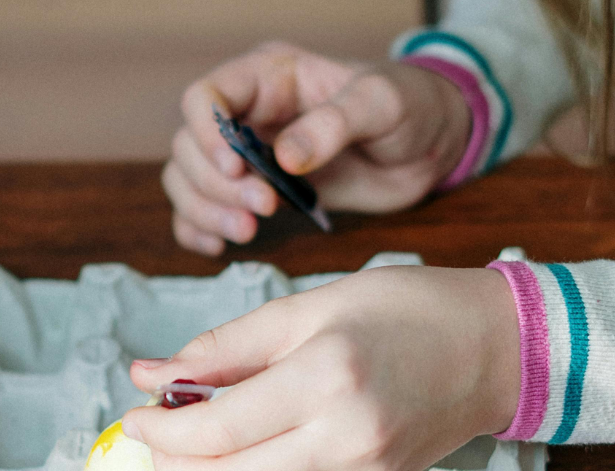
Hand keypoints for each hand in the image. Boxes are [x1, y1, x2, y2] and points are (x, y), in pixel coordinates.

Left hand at [120, 266, 518, 470]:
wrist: (492, 349)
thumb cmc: (401, 311)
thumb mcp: (306, 307)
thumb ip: (222, 348)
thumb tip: (147, 375)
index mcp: (326, 379)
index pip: (217, 431)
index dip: (160, 430)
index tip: (135, 414)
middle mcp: (346, 440)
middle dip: (171, 468)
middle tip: (152, 438)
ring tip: (183, 458)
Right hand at [164, 42, 471, 254]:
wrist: (428, 148)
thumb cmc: (407, 107)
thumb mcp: (381, 103)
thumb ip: (334, 124)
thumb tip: (285, 158)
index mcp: (267, 79)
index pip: (203, 97)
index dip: (208, 136)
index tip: (238, 169)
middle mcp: (245, 115)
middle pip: (189, 148)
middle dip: (216, 185)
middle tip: (265, 209)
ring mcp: (245, 157)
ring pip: (187, 182)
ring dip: (206, 212)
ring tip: (248, 232)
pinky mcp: (251, 195)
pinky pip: (199, 213)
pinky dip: (198, 231)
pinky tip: (218, 247)